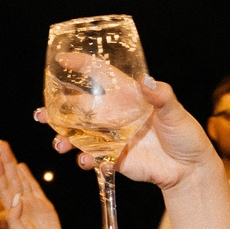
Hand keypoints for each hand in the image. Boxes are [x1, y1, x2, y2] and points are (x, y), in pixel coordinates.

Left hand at [0, 142, 67, 228]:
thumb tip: (16, 198)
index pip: (5, 185)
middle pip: (12, 177)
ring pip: (21, 179)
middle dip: (6, 159)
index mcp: (13, 209)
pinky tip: (22, 167)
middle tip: (0, 143)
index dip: (0, 170)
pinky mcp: (44, 207)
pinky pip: (34, 187)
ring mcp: (32, 203)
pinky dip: (28, 176)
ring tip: (8, 151)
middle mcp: (21, 203)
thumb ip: (16, 218)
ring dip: (14, 165)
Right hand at [35, 76, 211, 190]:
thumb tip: (147, 82)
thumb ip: (162, 97)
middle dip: (56, 111)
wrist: (189, 169)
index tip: (62, 60)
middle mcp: (114, 115)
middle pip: (78, 108)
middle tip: (40, 115)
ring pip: (78, 135)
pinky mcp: (113, 158)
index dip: (81, 65)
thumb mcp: (176, 112)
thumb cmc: (185, 134)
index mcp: (127, 96)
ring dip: (63, 139)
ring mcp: (111, 137)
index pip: (100, 75)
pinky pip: (92, 158)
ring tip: (58, 145)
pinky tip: (86, 161)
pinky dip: (85, 160)